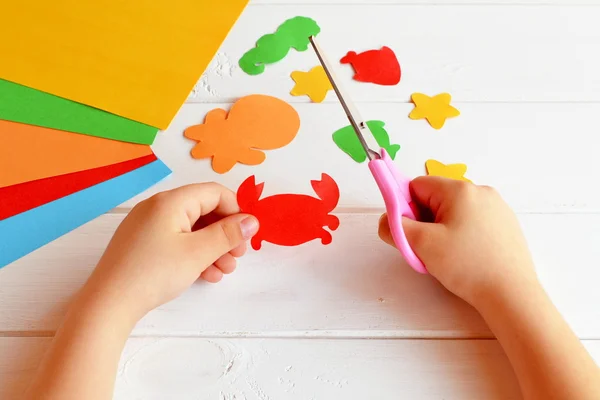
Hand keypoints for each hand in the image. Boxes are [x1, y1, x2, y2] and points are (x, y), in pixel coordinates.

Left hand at [81, 183, 258, 321]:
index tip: (247, 236)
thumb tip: (252, 220)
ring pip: (192, 229)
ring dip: (213, 247)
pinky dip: (194, 253)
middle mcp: (158, 207)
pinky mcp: (142, 243)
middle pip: (204, 210)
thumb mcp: (198, 253)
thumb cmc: (154, 273)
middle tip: (237, 256)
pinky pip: (177, 240)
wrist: (109, 303)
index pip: (215, 193)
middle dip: (225, 233)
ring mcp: (147, 225)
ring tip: (224, 270)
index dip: (236, 211)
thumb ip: (228, 234)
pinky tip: (205, 274)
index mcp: (171, 201)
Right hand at [379, 176, 538, 308]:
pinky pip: (473, 221)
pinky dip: (463, 235)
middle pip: (436, 198)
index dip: (406, 208)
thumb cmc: (467, 266)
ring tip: (449, 256)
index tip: (411, 232)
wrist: (512, 294)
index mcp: (459, 190)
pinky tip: (467, 257)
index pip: (417, 186)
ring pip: (454, 211)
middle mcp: (481, 191)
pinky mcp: (507, 224)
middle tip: (428, 247)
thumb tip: (386, 220)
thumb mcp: (422, 245)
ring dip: (443, 229)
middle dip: (425, 220)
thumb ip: (395, 228)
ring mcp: (497, 207)